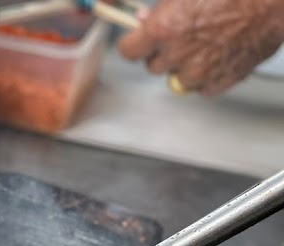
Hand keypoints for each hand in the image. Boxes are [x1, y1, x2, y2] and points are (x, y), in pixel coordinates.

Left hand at [118, 0, 283, 95]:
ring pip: (177, 78)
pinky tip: (220, 52)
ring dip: (186, 65)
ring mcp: (197, 73)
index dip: (135, 43)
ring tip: (207, 42)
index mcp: (162, 30)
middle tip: (184, 33)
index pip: (128, 50)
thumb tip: (140, 18)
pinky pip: (201, 86)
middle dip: (163, 52)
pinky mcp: (218, 82)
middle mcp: (176, 56)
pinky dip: (207, 74)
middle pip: (153, 66)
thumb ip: (159, 7)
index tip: (141, 40)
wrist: (273, 1)